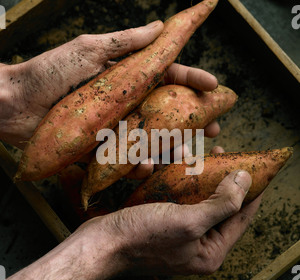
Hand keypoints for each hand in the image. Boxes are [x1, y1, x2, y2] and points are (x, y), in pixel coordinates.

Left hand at [0, 21, 217, 148]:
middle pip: (167, 111)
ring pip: (152, 138)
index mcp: (128, 76)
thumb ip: (125, 41)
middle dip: (193, 119)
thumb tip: (160, 26)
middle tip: (215, 129)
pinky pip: (127, 159)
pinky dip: (139, 164)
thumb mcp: (89, 49)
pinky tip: (148, 165)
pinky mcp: (102, 149)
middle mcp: (127, 102)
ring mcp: (116, 127)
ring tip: (189, 153)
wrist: (16, 105)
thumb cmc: (50, 72)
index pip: (168, 76)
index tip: (214, 86)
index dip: (192, 79)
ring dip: (173, 146)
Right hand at [83, 170, 261, 277]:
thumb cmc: (143, 236)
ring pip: (194, 197)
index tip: (255, 169)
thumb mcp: (189, 221)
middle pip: (218, 206)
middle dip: (217, 178)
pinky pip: (176, 197)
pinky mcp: (163, 223)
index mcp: (210, 251)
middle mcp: (197, 244)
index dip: (251, 193)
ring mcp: (180, 233)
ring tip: (188, 153)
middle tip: (220, 155)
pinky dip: (174, 180)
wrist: (101, 243)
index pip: (241, 218)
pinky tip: (164, 165)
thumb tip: (245, 181)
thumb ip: (223, 203)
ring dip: (192, 174)